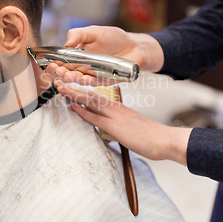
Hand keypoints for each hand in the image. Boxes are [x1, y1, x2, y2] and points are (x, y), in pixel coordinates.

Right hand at [45, 26, 163, 85]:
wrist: (135, 46)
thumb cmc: (114, 38)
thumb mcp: (93, 31)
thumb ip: (77, 35)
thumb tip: (65, 43)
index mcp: (76, 56)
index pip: (60, 63)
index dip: (53, 65)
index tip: (50, 64)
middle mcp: (82, 67)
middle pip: (66, 74)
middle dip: (59, 73)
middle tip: (57, 70)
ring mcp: (93, 75)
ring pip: (78, 80)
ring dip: (72, 78)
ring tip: (68, 74)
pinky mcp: (104, 80)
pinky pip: (94, 83)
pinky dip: (88, 81)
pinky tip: (84, 78)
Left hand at [55, 81, 190, 165]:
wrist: (163, 140)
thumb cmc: (149, 135)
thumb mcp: (129, 126)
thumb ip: (116, 123)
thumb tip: (104, 125)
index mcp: (117, 107)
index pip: (94, 96)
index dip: (80, 90)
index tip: (68, 86)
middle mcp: (114, 107)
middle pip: (89, 95)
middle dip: (72, 88)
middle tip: (58, 81)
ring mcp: (114, 116)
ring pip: (90, 101)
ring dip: (74, 94)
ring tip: (60, 87)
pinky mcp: (115, 126)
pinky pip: (95, 117)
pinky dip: (82, 111)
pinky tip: (73, 106)